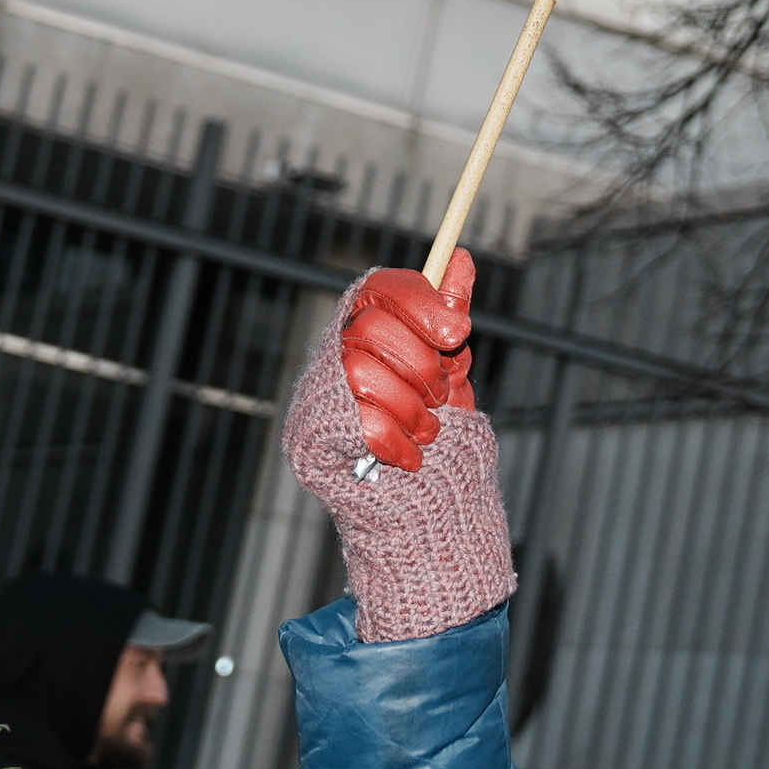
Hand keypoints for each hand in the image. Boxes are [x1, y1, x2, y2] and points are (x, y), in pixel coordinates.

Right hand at [285, 257, 513, 642]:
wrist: (426, 510)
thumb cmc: (438, 433)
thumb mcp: (451, 370)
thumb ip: (449, 316)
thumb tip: (461, 258)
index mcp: (366, 328)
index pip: (379, 288)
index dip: (419, 302)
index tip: (460, 329)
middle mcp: (333, 354)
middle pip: (372, 330)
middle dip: (421, 366)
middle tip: (440, 395)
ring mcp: (315, 395)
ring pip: (365, 375)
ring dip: (412, 409)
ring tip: (427, 433)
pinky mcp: (308, 437)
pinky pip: (360, 424)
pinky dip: (398, 443)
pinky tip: (410, 459)